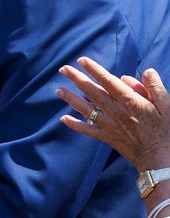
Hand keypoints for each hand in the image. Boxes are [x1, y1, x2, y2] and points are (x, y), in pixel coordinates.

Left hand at [57, 56, 169, 171]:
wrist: (160, 158)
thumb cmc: (166, 130)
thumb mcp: (167, 105)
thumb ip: (154, 87)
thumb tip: (145, 71)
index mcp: (129, 100)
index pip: (107, 80)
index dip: (94, 69)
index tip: (82, 60)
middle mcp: (115, 111)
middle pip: (92, 91)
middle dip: (77, 78)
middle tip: (63, 68)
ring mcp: (109, 124)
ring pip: (85, 109)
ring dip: (71, 98)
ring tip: (58, 90)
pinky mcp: (107, 137)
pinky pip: (87, 130)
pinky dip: (75, 125)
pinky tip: (63, 119)